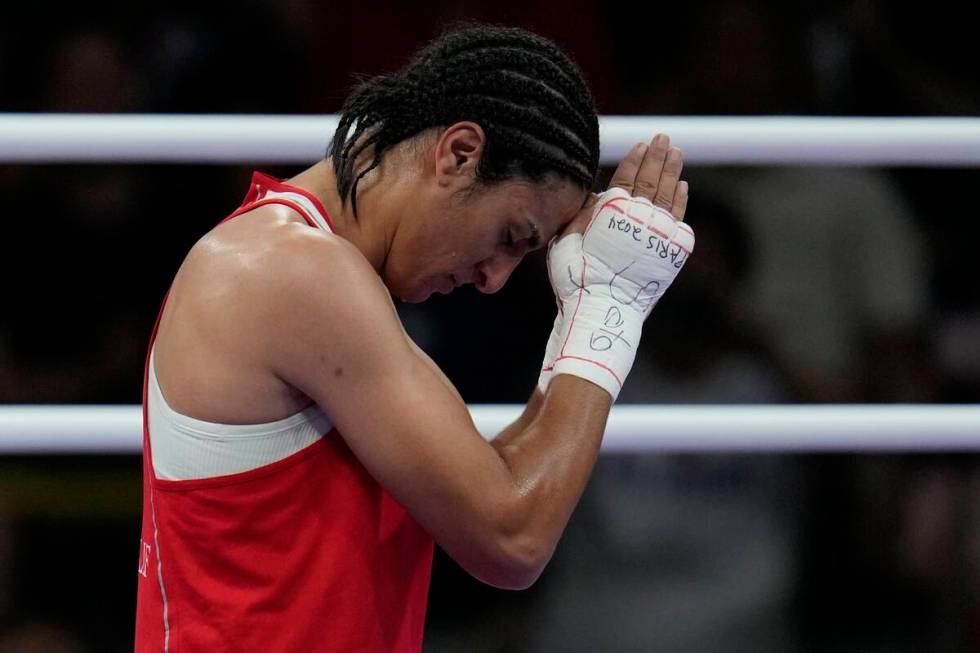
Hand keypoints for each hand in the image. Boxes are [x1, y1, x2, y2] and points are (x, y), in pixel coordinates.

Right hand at [537, 134, 694, 399]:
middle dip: (658, 157)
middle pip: (651, 180)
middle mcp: (639, 217)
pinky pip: (679, 218)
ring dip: (672, 171)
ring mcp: (658, 233)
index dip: (634, 160)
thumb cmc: (577, 278)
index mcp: (612, 211)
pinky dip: (681, 200)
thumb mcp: (566, 239)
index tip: (642, 144)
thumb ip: (582, 212)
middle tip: (665, 139)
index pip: (626, 178)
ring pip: (668, 194)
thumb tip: (596, 192)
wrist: (603, 309)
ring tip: (677, 153)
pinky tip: (682, 187)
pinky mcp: (672, 251)